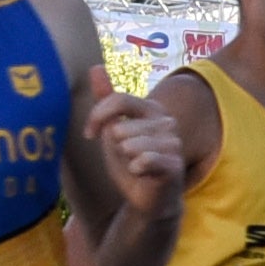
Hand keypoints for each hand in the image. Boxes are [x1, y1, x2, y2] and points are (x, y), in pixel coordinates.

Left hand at [85, 66, 184, 215]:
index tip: (89, 133)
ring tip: (133, 165)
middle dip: (112, 146)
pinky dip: (135, 169)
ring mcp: (174, 143)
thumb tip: (95, 66)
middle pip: (121, 127)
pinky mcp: (175, 165)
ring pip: (130, 145)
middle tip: (122, 157)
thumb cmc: (131, 162)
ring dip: (125, 159)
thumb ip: (107, 100)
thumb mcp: (113, 130)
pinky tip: (139, 173)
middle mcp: (167, 122)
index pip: (119, 100)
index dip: (98, 116)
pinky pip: (145, 160)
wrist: (148, 199)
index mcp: (153, 109)